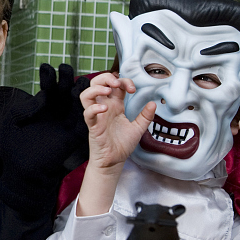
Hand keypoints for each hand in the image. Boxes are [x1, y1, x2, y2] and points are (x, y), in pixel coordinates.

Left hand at [0, 64, 88, 213]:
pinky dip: (88, 108)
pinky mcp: (75, 134)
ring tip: (76, 80)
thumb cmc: (14, 148)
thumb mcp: (12, 123)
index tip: (46, 67)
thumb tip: (41, 95)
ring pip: (77, 100)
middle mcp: (55, 111)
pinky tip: (85, 99)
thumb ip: (24, 108)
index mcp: (40, 106)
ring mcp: (66, 122)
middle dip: (65, 77)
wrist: (23, 171)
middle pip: (64, 89)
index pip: (47, 86)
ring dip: (78, 89)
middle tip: (64, 67)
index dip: (47, 76)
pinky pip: (85, 119)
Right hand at [74, 72, 154, 216]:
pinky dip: (94, 108)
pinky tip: (104, 109)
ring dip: (96, 89)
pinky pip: (87, 113)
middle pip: (96, 83)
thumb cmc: (122, 144)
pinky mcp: (92, 125)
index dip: (123, 81)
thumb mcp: (138, 128)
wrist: (115, 161)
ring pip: (86, 94)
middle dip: (105, 78)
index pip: (115, 85)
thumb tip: (153, 104)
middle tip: (117, 83)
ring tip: (108, 91)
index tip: (133, 89)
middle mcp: (104, 107)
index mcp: (115, 105)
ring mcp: (97, 116)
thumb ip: (145, 116)